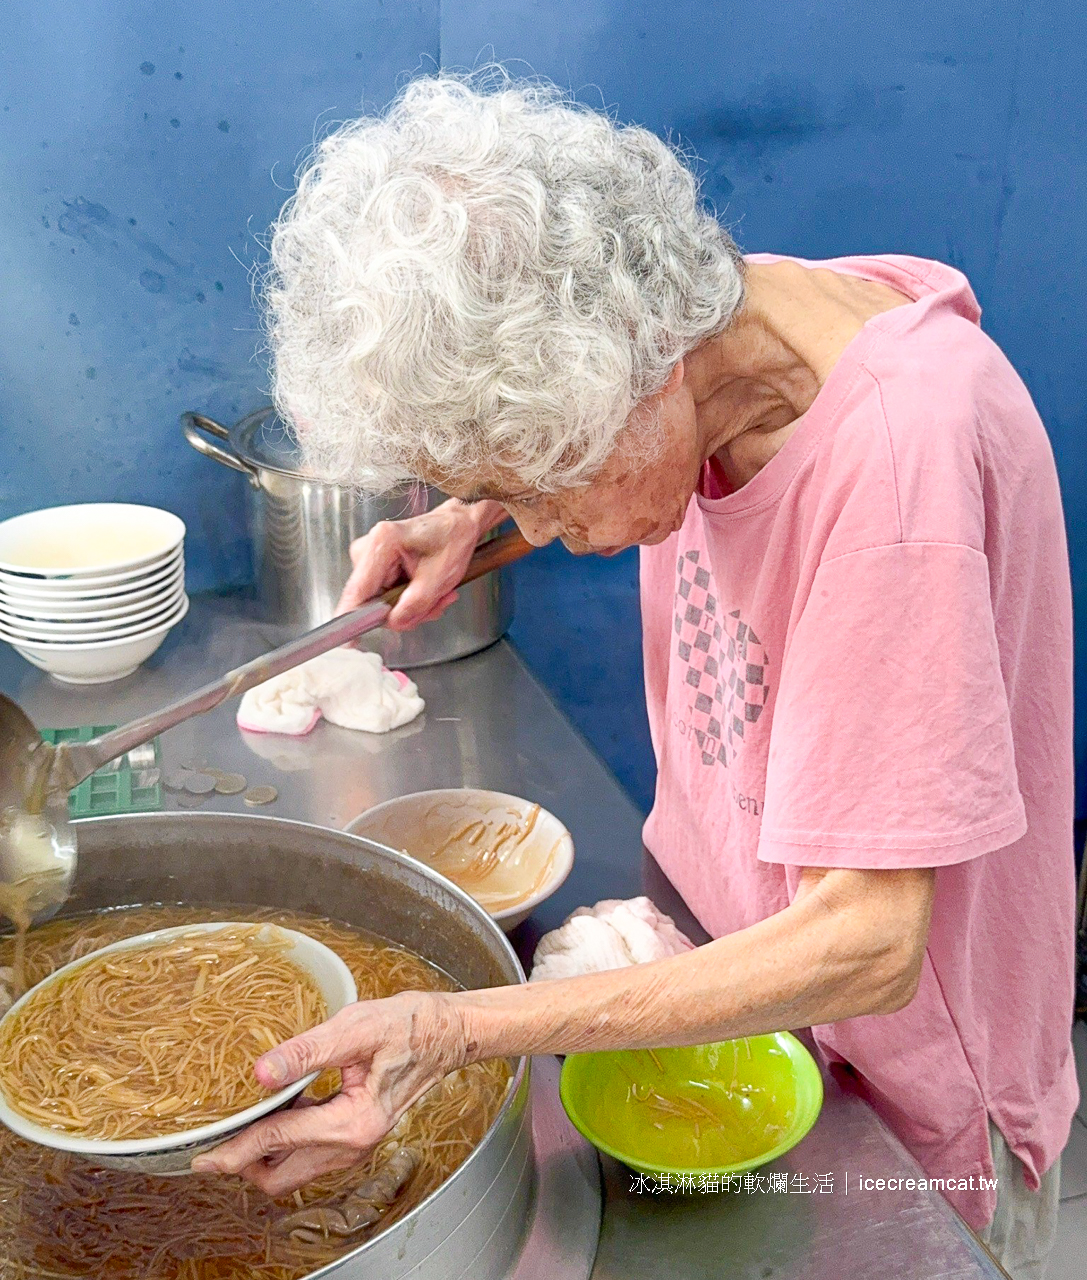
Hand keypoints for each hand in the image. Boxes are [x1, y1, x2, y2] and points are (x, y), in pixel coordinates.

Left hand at [192, 991, 469, 1194]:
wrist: (446, 1032)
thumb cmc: (408, 1026)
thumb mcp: (355, 1029)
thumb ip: (306, 1052)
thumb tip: (260, 1073)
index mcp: (353, 1124)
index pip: (277, 1142)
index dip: (234, 1149)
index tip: (201, 1158)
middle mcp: (354, 1145)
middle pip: (280, 1177)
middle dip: (245, 1164)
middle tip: (216, 1140)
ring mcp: (356, 1145)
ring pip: (294, 1170)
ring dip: (265, 1154)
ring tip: (243, 1121)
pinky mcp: (357, 1135)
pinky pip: (310, 1154)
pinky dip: (286, 1143)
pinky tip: (280, 1109)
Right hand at [335, 499, 504, 629]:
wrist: (457, 525)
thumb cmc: (451, 540)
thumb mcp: (440, 578)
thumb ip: (415, 605)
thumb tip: (393, 622)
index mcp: (382, 543)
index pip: (358, 591)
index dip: (352, 619)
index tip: (347, 642)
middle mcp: (368, 548)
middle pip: (371, 602)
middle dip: (404, 612)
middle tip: (432, 606)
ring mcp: (370, 558)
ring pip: (381, 603)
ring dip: (411, 607)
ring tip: (436, 595)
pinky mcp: (375, 566)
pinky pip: (386, 596)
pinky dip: (409, 600)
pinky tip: (428, 591)